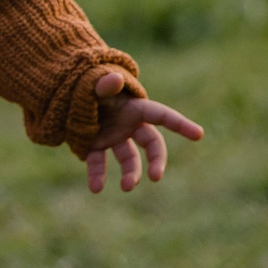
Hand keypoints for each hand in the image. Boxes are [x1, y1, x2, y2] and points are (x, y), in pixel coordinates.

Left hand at [84, 71, 204, 192]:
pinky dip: (97, 175)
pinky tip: (96, 188)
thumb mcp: (95, 83)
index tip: (198, 134)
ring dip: (131, 173)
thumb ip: (104, 84)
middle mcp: (129, 125)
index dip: (180, 124)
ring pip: (129, 158)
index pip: (162, 115)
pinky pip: (99, 163)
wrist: (69, 96)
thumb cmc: (89, 86)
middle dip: (156, 160)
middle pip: (151, 143)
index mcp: (135, 108)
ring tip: (127, 187)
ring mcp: (113, 137)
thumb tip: (114, 79)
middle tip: (156, 176)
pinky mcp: (95, 146)